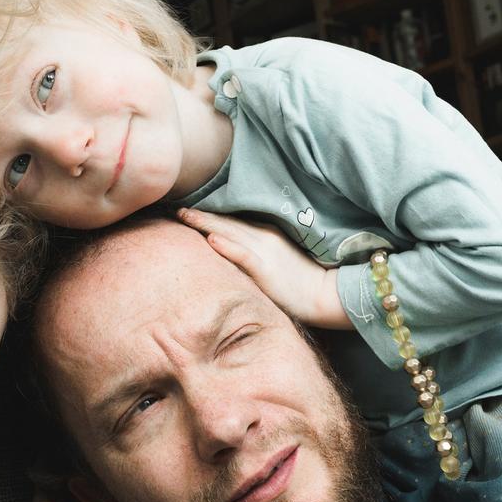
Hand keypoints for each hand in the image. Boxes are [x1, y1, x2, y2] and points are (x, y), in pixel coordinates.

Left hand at [178, 208, 351, 329]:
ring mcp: (264, 252)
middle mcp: (262, 238)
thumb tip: (229, 255)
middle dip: (200, 216)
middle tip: (177, 209)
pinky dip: (227, 246)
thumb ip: (253, 256)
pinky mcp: (266, 269)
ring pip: (230, 233)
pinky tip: (210, 240)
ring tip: (184, 216)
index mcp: (264, 235)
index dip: (209, 216)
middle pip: (226, 223)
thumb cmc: (301, 282)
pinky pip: (243, 255)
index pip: (231, 222)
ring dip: (205, 224)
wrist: (325, 293)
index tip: (188, 211)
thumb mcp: (275, 262)